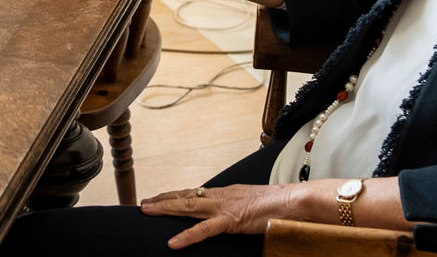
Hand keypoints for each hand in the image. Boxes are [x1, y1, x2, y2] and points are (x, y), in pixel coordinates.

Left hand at [141, 183, 307, 248]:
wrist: (293, 200)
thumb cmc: (277, 205)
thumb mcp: (250, 205)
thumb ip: (236, 209)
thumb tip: (228, 216)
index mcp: (225, 193)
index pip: (194, 193)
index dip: (175, 195)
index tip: (159, 196)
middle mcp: (221, 196)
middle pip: (185, 196)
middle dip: (163, 199)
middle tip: (143, 203)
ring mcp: (224, 207)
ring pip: (188, 207)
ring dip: (166, 209)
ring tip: (148, 211)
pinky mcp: (231, 220)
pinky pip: (205, 229)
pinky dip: (188, 236)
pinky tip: (174, 243)